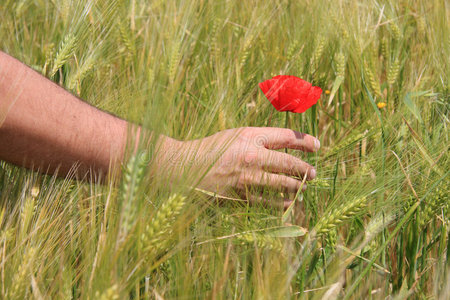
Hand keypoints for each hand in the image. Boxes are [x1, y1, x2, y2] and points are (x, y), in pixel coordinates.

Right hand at [163, 127, 319, 207]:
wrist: (184, 168)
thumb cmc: (211, 149)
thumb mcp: (236, 135)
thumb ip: (260, 138)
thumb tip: (286, 144)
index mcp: (249, 136)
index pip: (286, 137)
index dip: (305, 142)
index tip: (317, 146)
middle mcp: (251, 156)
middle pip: (288, 162)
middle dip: (305, 168)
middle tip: (314, 173)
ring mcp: (246, 178)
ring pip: (282, 184)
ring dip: (297, 186)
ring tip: (304, 187)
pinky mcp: (240, 196)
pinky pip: (267, 202)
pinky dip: (280, 203)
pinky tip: (287, 203)